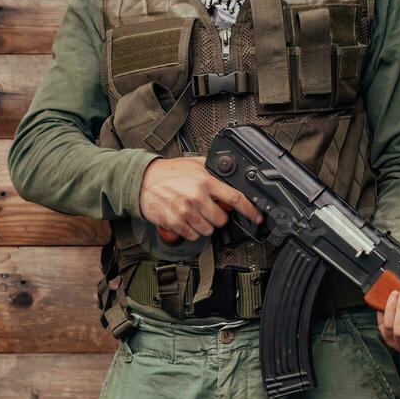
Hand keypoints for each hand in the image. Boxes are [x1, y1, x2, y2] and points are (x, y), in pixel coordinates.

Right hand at [138, 155, 263, 243]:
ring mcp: (186, 211)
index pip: (235, 198)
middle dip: (218, 216)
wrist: (143, 180)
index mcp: (206, 181)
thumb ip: (213, 169)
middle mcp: (197, 197)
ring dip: (205, 224)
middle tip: (208, 209)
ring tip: (195, 213)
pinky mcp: (176, 222)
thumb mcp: (194, 163)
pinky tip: (185, 219)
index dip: (250, 210)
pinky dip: (192, 230)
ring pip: (208, 230)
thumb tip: (231, 174)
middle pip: (222, 219)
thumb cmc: (168, 172)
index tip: (257, 216)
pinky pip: (193, 235)